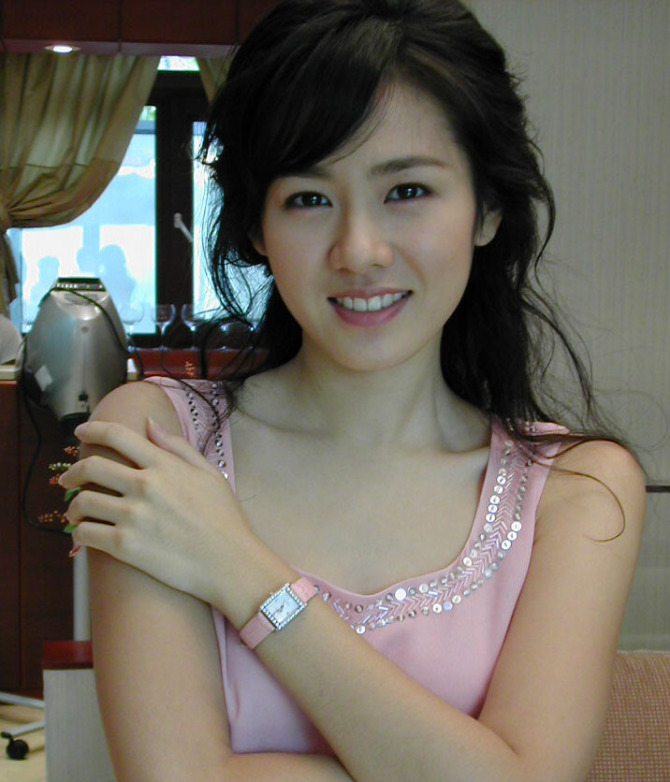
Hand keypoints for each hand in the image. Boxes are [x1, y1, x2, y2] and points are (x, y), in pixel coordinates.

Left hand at [60, 418, 248, 604]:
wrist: (230, 562)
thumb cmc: (225, 518)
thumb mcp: (208, 473)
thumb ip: (177, 446)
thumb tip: (149, 424)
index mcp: (163, 465)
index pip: (116, 436)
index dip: (92, 429)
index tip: (80, 432)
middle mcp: (144, 485)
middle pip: (90, 467)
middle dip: (72, 472)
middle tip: (67, 479)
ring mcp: (133, 516)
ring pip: (82, 502)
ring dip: (73, 506)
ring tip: (76, 513)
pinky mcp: (125, 547)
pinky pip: (85, 534)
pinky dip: (78, 534)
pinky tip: (83, 535)